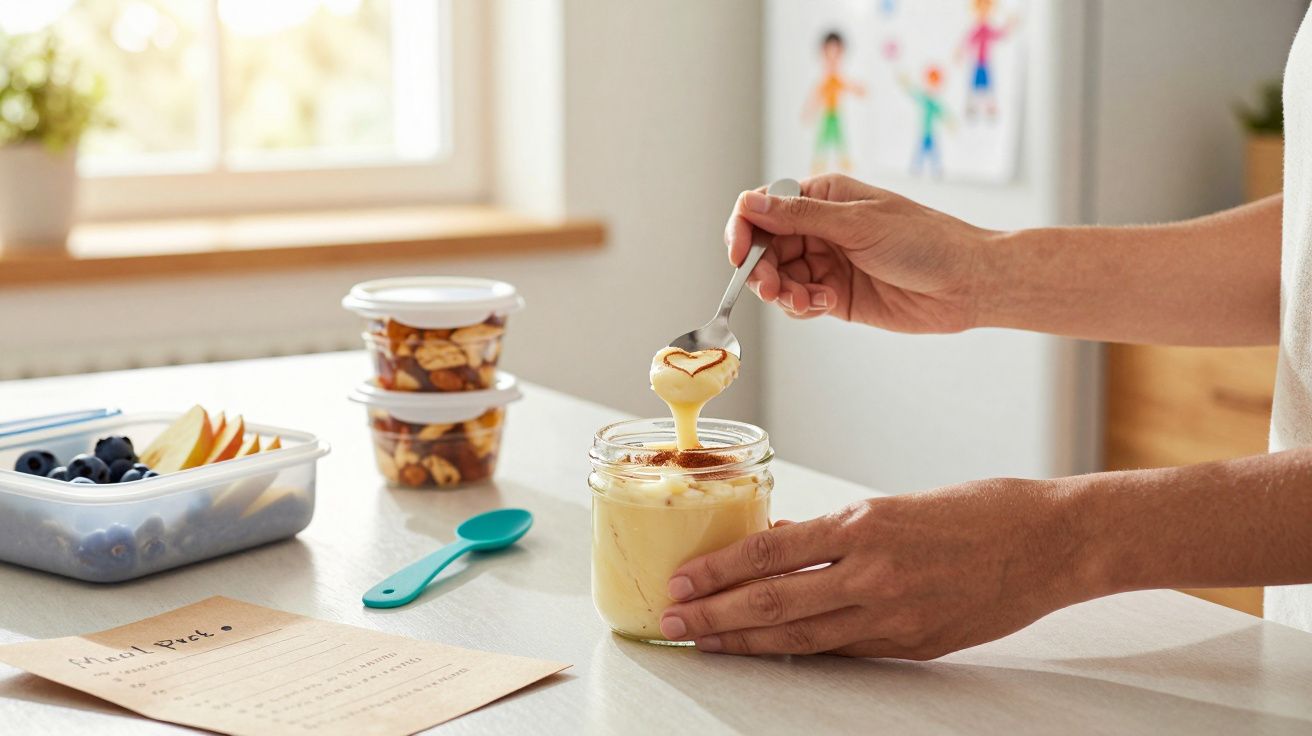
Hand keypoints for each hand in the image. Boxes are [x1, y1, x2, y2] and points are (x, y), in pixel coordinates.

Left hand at [659, 478, 1099, 658]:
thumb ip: (836, 532)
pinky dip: (799, 652)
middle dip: (715, 614)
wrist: (1052, 543)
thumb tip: (780, 545)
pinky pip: (842, 651)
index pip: (770, 552)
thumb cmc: (981, 510)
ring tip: (704, 643)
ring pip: (800, 637)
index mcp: (866, 524)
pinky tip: (768, 652)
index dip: (719, 570)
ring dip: (744, 642)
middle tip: (672, 622)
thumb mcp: (898, 503)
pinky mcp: (912, 646)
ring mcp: (893, 616)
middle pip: (773, 602)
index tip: (683, 580)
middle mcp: (873, 574)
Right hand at [724, 173, 991, 332]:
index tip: (739, 255)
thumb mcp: (858, 223)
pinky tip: (824, 305)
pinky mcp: (834, 295)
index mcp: (822, 198)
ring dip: (783, 292)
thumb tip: (749, 204)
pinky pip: (798, 302)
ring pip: (778, 279)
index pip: (764, 208)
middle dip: (762, 270)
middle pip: (764, 248)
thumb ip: (800, 217)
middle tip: (773, 289)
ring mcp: (826, 263)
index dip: (744, 230)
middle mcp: (819, 228)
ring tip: (807, 301)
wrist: (967, 283)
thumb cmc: (925, 241)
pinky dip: (801, 307)